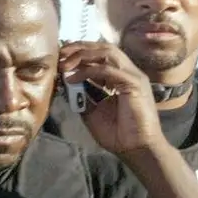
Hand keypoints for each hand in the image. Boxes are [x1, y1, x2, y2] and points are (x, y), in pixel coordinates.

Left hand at [58, 41, 169, 155]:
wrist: (138, 149)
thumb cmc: (119, 134)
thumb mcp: (92, 111)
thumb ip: (82, 95)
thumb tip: (66, 81)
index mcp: (121, 77)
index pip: (101, 54)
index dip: (81, 52)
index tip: (61, 57)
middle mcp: (129, 72)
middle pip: (103, 47)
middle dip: (79, 47)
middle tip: (60, 54)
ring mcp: (133, 76)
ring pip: (107, 52)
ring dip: (83, 55)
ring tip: (65, 64)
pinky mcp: (135, 83)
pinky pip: (108, 70)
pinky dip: (88, 72)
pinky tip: (73, 79)